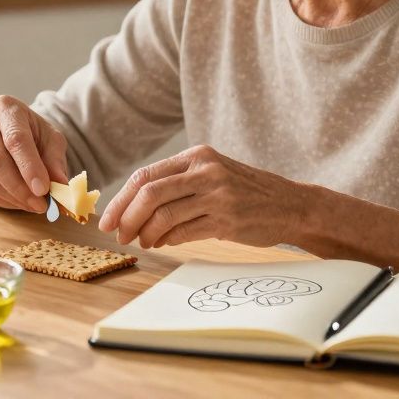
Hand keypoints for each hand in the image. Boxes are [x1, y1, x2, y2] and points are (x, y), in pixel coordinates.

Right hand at [0, 95, 69, 212]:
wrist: (14, 135)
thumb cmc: (34, 135)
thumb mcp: (52, 140)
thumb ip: (55, 161)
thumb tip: (60, 186)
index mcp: (5, 108)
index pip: (15, 139)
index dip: (29, 166)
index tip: (43, 189)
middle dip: (20, 188)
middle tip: (41, 204)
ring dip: (13, 198)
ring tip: (34, 204)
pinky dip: (3, 201)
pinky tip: (19, 201)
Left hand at [98, 145, 306, 248]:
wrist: (291, 204)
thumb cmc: (245, 192)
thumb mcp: (212, 174)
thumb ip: (177, 183)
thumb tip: (132, 206)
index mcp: (197, 155)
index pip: (146, 175)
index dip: (121, 199)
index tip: (108, 219)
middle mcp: (206, 171)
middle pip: (149, 193)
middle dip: (127, 217)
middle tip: (118, 235)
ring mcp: (217, 195)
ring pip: (164, 215)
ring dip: (146, 233)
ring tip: (144, 242)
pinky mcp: (227, 219)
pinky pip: (184, 232)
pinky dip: (168, 240)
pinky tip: (164, 243)